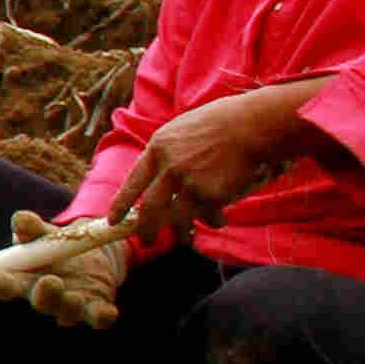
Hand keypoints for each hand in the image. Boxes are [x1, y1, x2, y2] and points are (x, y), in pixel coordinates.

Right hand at [1, 208, 125, 333]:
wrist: (90, 259)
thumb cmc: (56, 249)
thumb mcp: (44, 236)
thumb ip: (32, 230)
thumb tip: (20, 220)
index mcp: (26, 280)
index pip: (7, 285)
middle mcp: (46, 297)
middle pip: (40, 301)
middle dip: (43, 295)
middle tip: (48, 282)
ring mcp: (71, 306)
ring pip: (68, 311)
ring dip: (70, 304)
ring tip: (75, 296)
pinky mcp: (96, 309)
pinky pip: (99, 317)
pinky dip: (103, 316)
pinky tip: (108, 313)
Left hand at [115, 81, 332, 245]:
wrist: (251, 125)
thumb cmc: (221, 123)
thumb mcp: (183, 129)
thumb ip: (168, 153)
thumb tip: (159, 181)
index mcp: (159, 146)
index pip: (134, 180)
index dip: (122, 203)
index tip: (113, 220)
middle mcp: (169, 166)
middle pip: (150, 207)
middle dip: (145, 229)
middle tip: (145, 240)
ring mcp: (189, 181)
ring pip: (175, 217)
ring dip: (177, 231)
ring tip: (182, 238)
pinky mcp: (210, 194)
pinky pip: (205, 215)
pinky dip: (211, 220)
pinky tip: (219, 221)